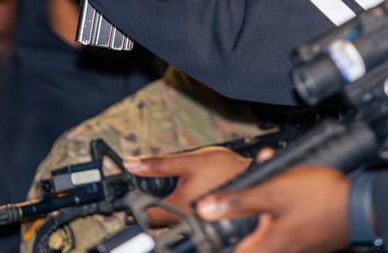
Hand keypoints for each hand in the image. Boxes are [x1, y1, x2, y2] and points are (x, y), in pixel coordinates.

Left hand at [123, 147, 251, 226]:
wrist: (256, 175)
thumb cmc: (227, 169)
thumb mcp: (188, 161)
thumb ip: (158, 165)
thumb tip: (132, 163)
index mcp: (178, 210)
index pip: (145, 216)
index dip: (137, 203)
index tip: (139, 192)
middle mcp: (187, 223)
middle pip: (160, 220)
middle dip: (159, 202)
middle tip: (170, 185)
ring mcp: (199, 225)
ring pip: (175, 220)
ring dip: (174, 206)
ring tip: (187, 188)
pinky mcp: (209, 224)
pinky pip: (190, 220)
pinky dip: (188, 209)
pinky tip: (197, 194)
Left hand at [195, 166, 350, 252]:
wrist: (360, 203)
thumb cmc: (321, 199)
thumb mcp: (273, 192)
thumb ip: (238, 202)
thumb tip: (206, 210)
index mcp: (265, 247)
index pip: (230, 251)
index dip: (216, 238)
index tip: (209, 223)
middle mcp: (278, 250)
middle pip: (246, 232)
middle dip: (241, 205)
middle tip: (242, 189)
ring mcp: (293, 245)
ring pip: (264, 223)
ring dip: (261, 199)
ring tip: (267, 177)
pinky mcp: (304, 236)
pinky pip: (281, 220)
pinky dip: (277, 201)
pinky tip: (284, 181)